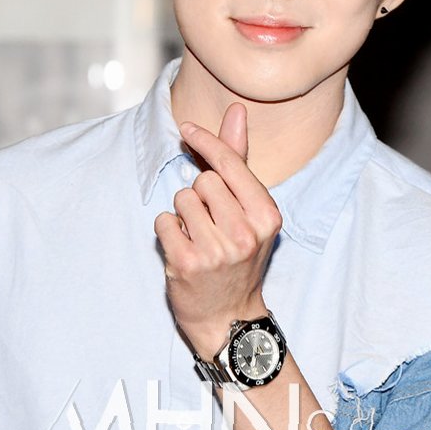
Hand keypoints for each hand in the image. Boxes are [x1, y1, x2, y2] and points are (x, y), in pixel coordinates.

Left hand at [154, 103, 282, 357]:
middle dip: (199, 196)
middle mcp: (245, 232)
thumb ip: (238, 160)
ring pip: (180, 200)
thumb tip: (237, 111)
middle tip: (211, 224)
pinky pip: (163, 222)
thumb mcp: (250, 211)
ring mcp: (216, 250)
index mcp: (267, 215)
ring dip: (183, 215)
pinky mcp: (187, 263)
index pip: (230, 164)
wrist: (229, 318)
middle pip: (202, 181)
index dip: (206, 141)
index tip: (188, 128)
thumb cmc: (239, 257)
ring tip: (198, 238)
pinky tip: (183, 250)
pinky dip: (168, 232)